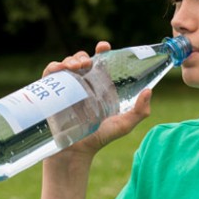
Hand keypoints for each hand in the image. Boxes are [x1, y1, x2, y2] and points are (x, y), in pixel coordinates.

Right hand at [41, 41, 151, 156]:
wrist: (74, 153)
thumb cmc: (99, 138)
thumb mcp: (123, 125)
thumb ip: (139, 111)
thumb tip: (149, 91)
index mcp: (100, 85)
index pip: (100, 62)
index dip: (102, 50)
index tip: (103, 46)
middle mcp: (83, 83)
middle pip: (82, 60)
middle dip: (83, 55)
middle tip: (87, 62)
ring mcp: (67, 88)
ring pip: (66, 64)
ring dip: (70, 59)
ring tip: (76, 66)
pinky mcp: (51, 93)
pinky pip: (50, 74)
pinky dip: (53, 67)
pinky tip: (59, 69)